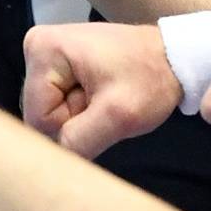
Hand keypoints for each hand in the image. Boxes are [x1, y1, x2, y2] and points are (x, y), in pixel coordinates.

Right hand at [22, 19, 180, 157]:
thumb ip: (79, 141)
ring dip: (80, 117)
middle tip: (108, 103)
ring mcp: (46, 54)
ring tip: (107, 98)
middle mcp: (36, 46)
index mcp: (42, 49)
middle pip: (41, 115)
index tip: (104, 107)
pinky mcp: (58, 63)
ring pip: (50, 113)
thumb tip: (50, 164)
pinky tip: (102, 95)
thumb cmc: (150, 78)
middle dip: (75, 120)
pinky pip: (58, 104)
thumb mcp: (119, 115)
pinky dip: (81, 108)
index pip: (39, 118)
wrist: (174, 56)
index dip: (72, 126)